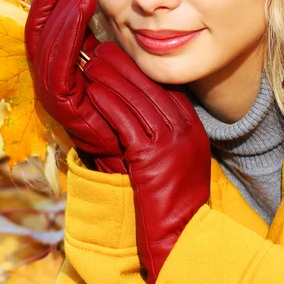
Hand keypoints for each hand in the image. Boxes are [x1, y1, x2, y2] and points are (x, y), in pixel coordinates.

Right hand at [25, 0, 126, 173]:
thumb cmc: (142, 112)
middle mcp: (55, 81)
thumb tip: (117, 14)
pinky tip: (80, 7)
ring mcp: (56, 94)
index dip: (53, 2)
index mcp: (67, 72)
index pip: (50, 31)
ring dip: (63, 9)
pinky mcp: (62, 104)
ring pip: (47, 43)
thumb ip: (112, 48)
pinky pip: (57, 61)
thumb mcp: (125, 70)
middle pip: (41, 33)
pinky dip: (66, 31)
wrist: (148, 155)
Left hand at [84, 42, 211, 283]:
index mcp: (193, 128)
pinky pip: (125, 120)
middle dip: (122, 66)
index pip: (164, 88)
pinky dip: (108, 103)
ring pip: (135, 99)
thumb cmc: (175, 201)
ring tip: (91, 63)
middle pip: (150, 87)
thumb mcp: (180, 160)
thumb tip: (140, 112)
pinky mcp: (150, 156)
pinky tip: (93, 91)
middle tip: (101, 50)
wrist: (182, 233)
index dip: (139, 71)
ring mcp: (170, 142)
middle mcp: (184, 130)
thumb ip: (166, 133)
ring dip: (110, 78)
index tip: (121, 56)